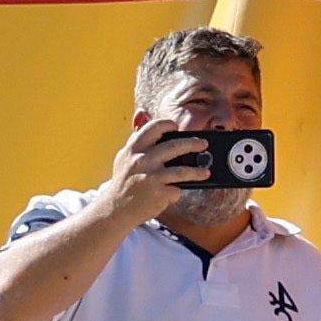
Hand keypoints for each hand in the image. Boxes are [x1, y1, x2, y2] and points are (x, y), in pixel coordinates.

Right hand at [100, 107, 213, 221]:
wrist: (115, 208)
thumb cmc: (124, 180)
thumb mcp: (125, 155)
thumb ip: (137, 136)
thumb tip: (143, 112)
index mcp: (134, 149)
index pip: (154, 128)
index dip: (168, 125)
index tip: (177, 127)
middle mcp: (142, 161)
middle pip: (174, 146)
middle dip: (193, 144)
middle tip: (203, 144)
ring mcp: (150, 177)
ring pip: (182, 170)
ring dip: (197, 171)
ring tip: (206, 172)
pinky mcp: (157, 193)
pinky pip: (176, 189)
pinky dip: (178, 191)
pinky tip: (177, 191)